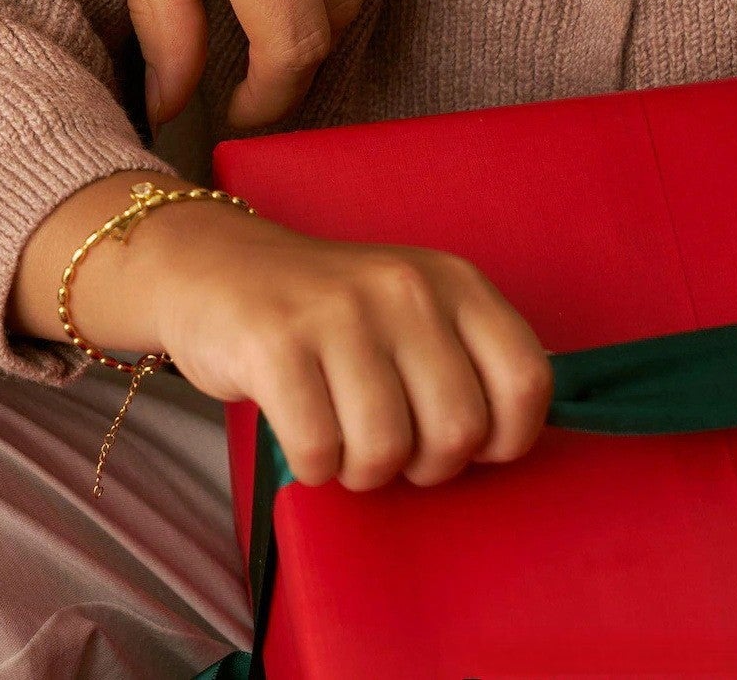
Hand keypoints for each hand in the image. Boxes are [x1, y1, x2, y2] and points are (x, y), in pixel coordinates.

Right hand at [139, 203, 553, 489]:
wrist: (211, 267)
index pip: (525, 380)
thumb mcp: (409, 310)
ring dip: (360, 469)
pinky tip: (297, 427)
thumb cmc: (322, 312)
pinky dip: (311, 464)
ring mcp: (337, 312)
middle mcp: (401, 287)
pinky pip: (319, 452)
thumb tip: (508, 442)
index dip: (503, 438)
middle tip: (385, 439)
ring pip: (386, 451)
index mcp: (450, 280)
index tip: (463, 441)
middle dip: (422, 464)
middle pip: (457, 432)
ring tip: (337, 434)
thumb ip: (463, 359)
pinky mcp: (275, 344)